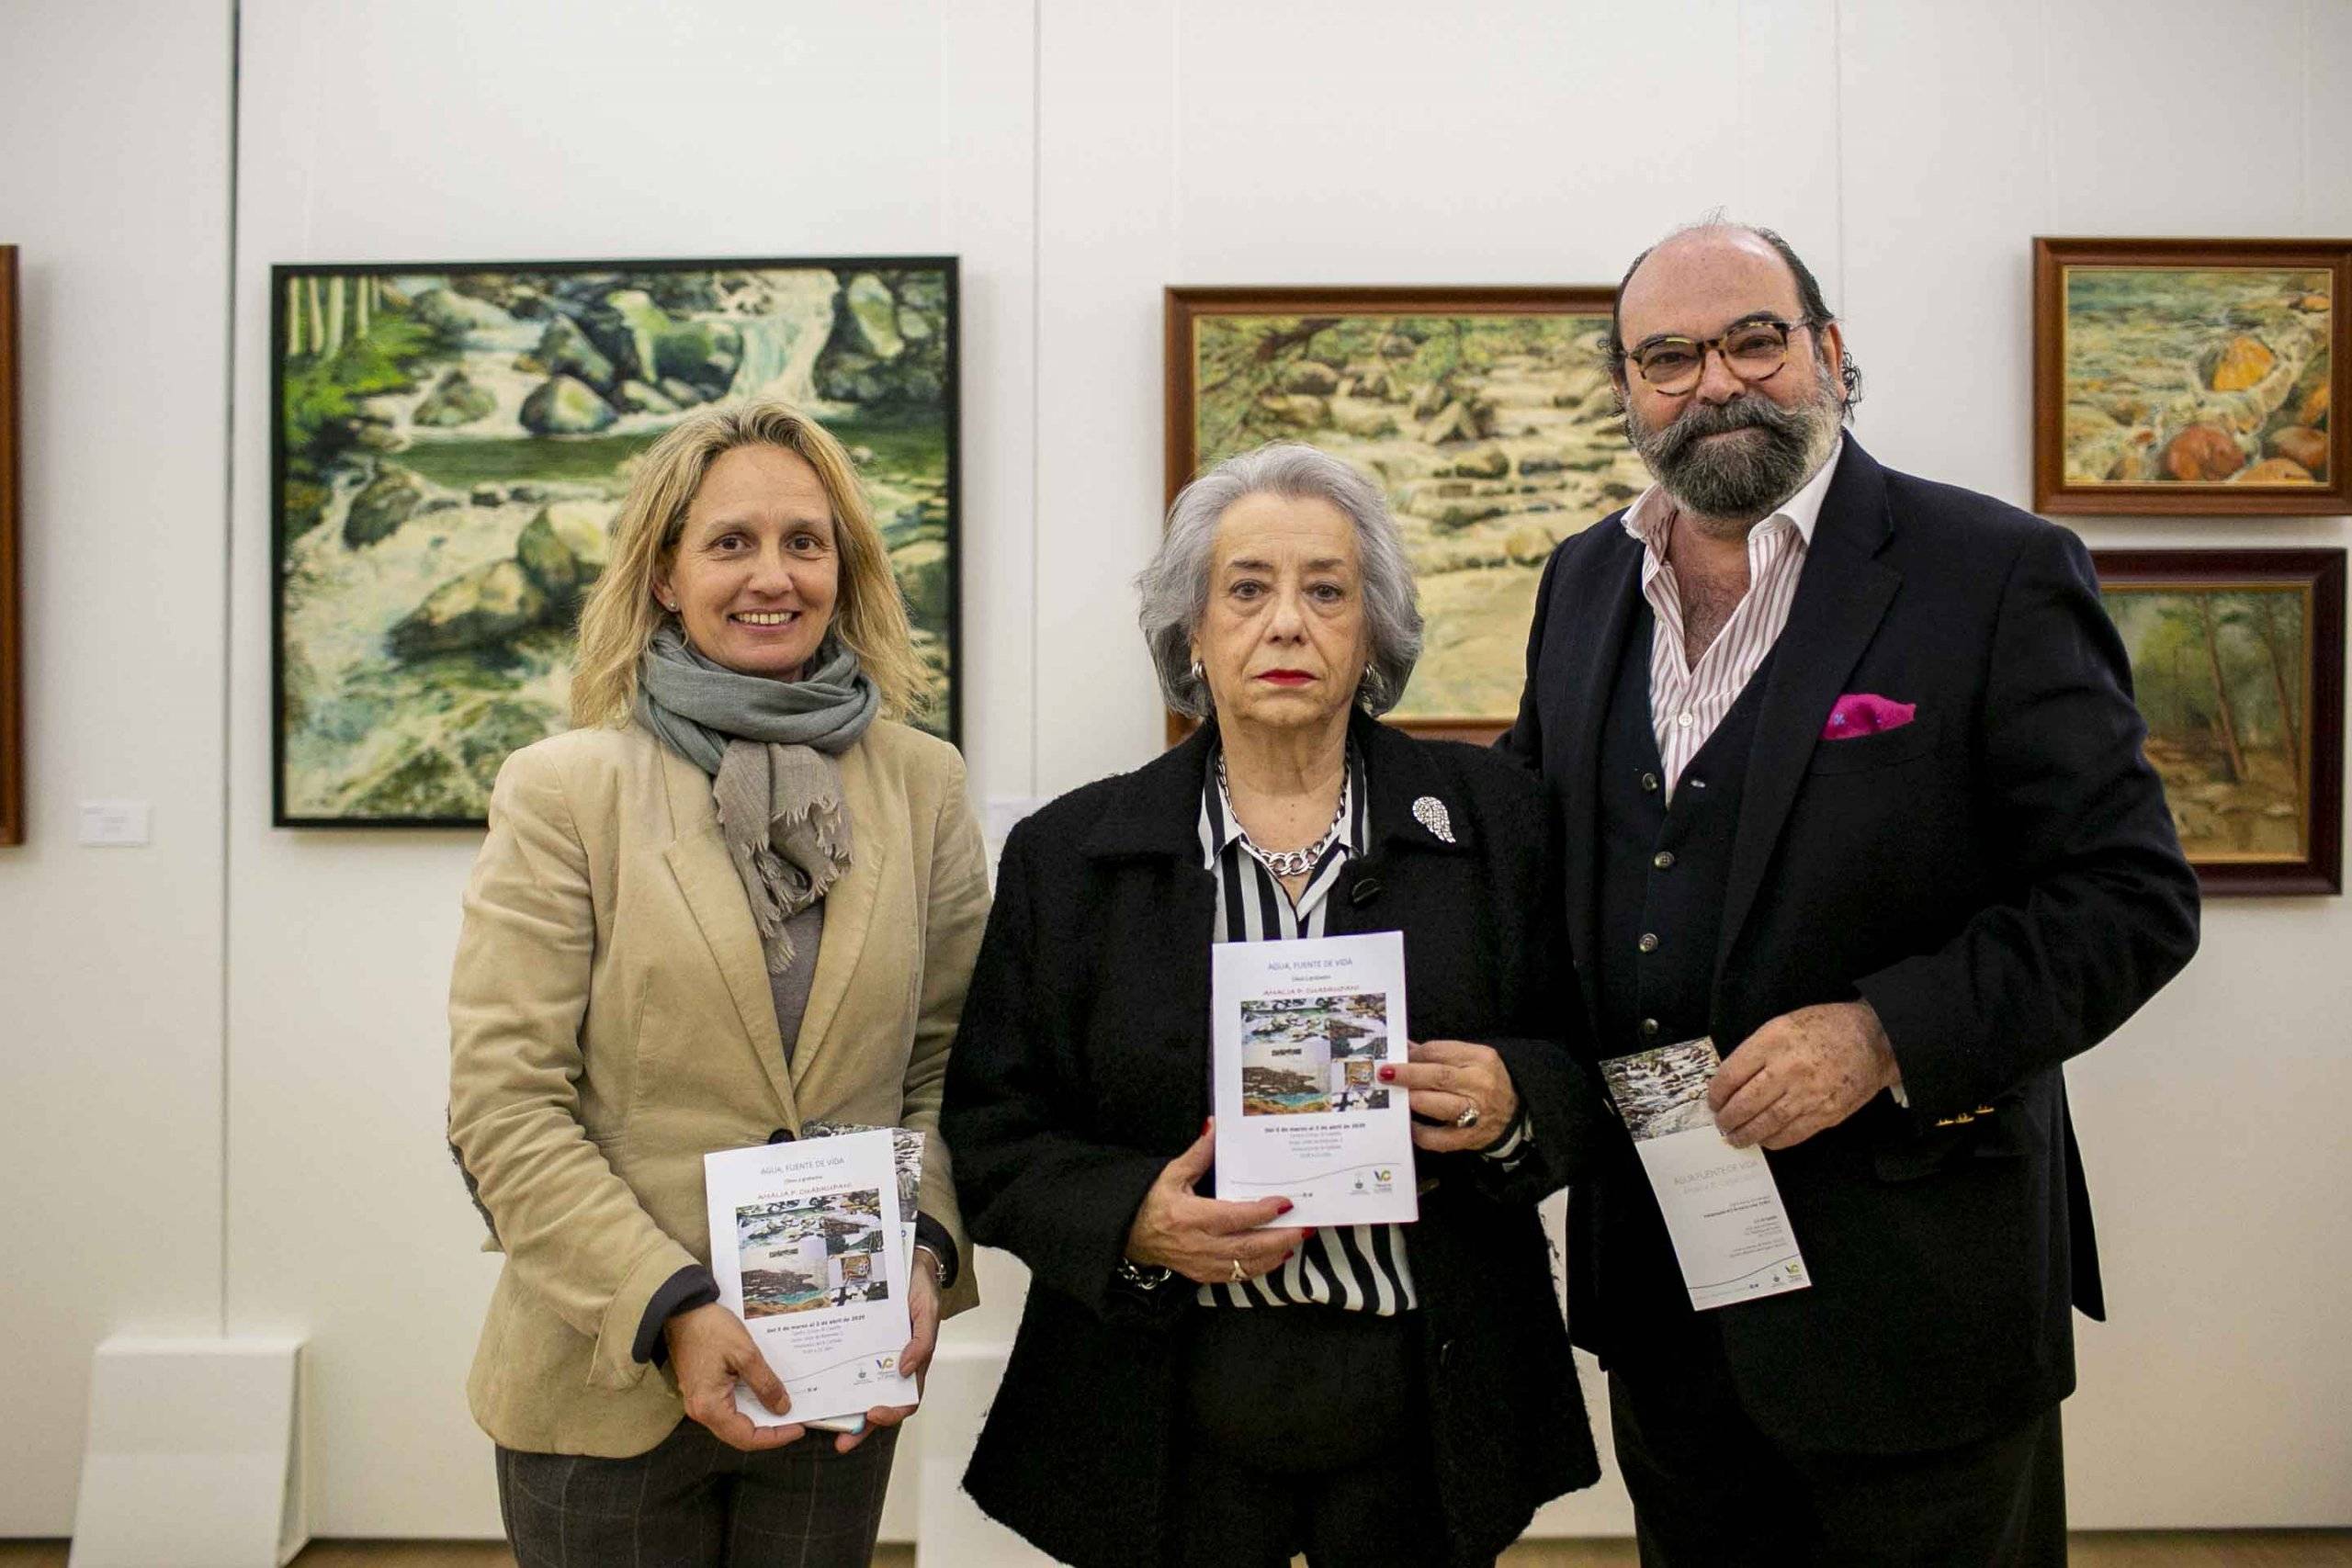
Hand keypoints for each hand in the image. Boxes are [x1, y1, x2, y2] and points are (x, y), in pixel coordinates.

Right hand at [664, 1302, 806, 1451]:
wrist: (682, 1310)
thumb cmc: (710, 1329)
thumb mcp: (745, 1354)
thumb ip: (765, 1384)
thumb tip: (782, 1408)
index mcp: (709, 1406)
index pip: (747, 1437)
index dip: (775, 1437)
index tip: (798, 1427)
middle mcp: (701, 1411)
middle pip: (739, 1434)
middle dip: (769, 1431)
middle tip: (796, 1420)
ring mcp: (699, 1401)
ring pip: (734, 1422)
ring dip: (759, 1418)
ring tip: (784, 1408)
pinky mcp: (702, 1391)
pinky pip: (728, 1408)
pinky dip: (749, 1406)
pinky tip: (764, 1395)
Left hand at [833, 1263, 938, 1453]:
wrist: (907, 1263)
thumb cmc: (920, 1290)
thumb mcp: (928, 1312)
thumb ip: (923, 1341)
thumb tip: (907, 1369)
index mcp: (912, 1365)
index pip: (905, 1401)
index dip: (891, 1413)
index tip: (873, 1414)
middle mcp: (890, 1366)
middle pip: (877, 1405)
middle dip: (860, 1428)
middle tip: (841, 1442)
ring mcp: (871, 1357)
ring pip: (857, 1391)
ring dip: (842, 1411)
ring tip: (821, 1423)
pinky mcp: (855, 1344)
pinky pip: (843, 1366)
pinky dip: (832, 1380)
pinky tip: (815, 1386)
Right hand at [1124, 1120, 1306, 1285]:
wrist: (1131, 1235)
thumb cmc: (1152, 1202)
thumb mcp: (1172, 1174)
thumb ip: (1198, 1154)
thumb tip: (1215, 1127)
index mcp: (1191, 1216)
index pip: (1234, 1216)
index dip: (1262, 1211)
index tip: (1285, 1203)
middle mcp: (1199, 1244)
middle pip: (1248, 1245)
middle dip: (1281, 1237)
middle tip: (1304, 1227)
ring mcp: (1202, 1263)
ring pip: (1247, 1265)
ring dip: (1275, 1254)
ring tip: (1296, 1240)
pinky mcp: (1203, 1275)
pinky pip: (1238, 1276)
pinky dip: (1260, 1267)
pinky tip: (1275, 1256)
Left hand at [1384, 1039, 1519, 1152]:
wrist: (1515, 1114)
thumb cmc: (1486, 1081)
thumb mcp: (1471, 1059)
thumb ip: (1440, 1054)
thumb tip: (1404, 1049)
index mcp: (1480, 1058)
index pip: (1439, 1052)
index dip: (1412, 1055)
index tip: (1395, 1058)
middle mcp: (1480, 1084)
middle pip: (1437, 1076)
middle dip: (1407, 1075)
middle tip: (1384, 1075)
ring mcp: (1476, 1113)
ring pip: (1438, 1105)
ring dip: (1412, 1100)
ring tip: (1394, 1098)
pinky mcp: (1469, 1138)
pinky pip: (1438, 1138)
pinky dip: (1419, 1132)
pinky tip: (1409, 1125)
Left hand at [1710, 1001, 1898, 1150]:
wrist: (1874, 1040)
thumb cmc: (1826, 1028)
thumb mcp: (1783, 1024)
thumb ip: (1757, 1050)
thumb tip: (1732, 1080)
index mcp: (1774, 1041)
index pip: (1732, 1074)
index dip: (1717, 1093)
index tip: (1714, 1101)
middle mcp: (1789, 1068)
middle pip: (1746, 1102)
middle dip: (1727, 1118)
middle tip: (1721, 1124)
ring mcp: (1809, 1093)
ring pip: (1766, 1123)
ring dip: (1746, 1134)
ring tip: (1735, 1138)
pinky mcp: (1826, 1113)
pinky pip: (1792, 1133)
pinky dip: (1773, 1140)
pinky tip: (1764, 1139)